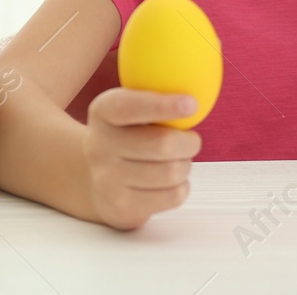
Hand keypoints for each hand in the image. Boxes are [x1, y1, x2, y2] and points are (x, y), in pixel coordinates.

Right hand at [83, 88, 202, 230]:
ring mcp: (107, 180)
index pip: (129, 107)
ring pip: (172, 172)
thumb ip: (157, 94)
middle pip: (162, 144)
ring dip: (185, 165)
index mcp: (102, 111)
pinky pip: (173, 196)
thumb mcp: (130, 108)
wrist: (95, 179)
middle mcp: (98, 146)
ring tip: (177, 160)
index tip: (192, 104)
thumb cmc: (129, 133)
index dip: (162, 105)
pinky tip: (169, 181)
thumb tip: (200, 89)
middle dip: (189, 142)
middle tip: (191, 140)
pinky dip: (181, 187)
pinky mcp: (122, 207)